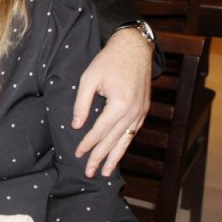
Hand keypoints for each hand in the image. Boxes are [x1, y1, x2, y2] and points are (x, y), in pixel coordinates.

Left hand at [71, 29, 151, 176]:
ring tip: (106, 173)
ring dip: (115, 157)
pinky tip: (117, 153)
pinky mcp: (144, 109)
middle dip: (100, 157)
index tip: (77, 154)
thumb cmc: (109, 60)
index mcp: (120, 104)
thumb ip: (82, 103)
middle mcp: (134, 111)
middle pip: (114, 140)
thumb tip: (77, 125)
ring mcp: (141, 111)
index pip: (100, 130)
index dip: (88, 144)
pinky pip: (133, 132)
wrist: (134, 48)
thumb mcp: (89, 78)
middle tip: (89, 173)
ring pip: (126, 139)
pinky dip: (124, 144)